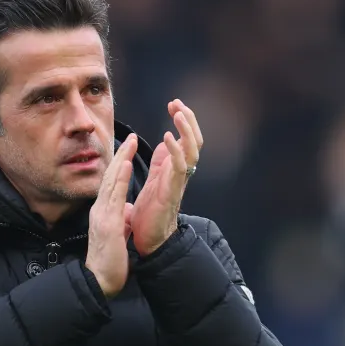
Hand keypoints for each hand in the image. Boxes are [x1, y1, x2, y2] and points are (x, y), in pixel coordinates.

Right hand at [85, 133, 137, 298]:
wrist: (99, 282)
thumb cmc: (108, 262)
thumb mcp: (115, 236)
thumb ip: (120, 220)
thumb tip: (127, 211)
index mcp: (103, 213)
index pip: (111, 184)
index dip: (119, 165)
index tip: (127, 149)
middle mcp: (100, 210)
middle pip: (109, 177)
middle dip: (120, 155)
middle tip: (129, 136)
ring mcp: (102, 215)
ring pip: (111, 182)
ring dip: (120, 160)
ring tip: (129, 142)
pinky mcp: (108, 224)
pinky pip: (115, 197)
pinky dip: (120, 179)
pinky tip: (125, 165)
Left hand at [131, 99, 203, 255]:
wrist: (149, 241)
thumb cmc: (150, 213)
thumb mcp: (155, 180)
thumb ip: (162, 162)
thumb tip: (167, 144)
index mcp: (176, 169)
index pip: (186, 139)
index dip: (184, 121)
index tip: (173, 104)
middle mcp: (181, 173)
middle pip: (195, 141)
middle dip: (188, 120)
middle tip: (177, 104)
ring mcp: (179, 182)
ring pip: (192, 151)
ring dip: (186, 130)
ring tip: (177, 113)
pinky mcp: (172, 192)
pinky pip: (179, 168)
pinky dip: (176, 151)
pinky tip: (167, 137)